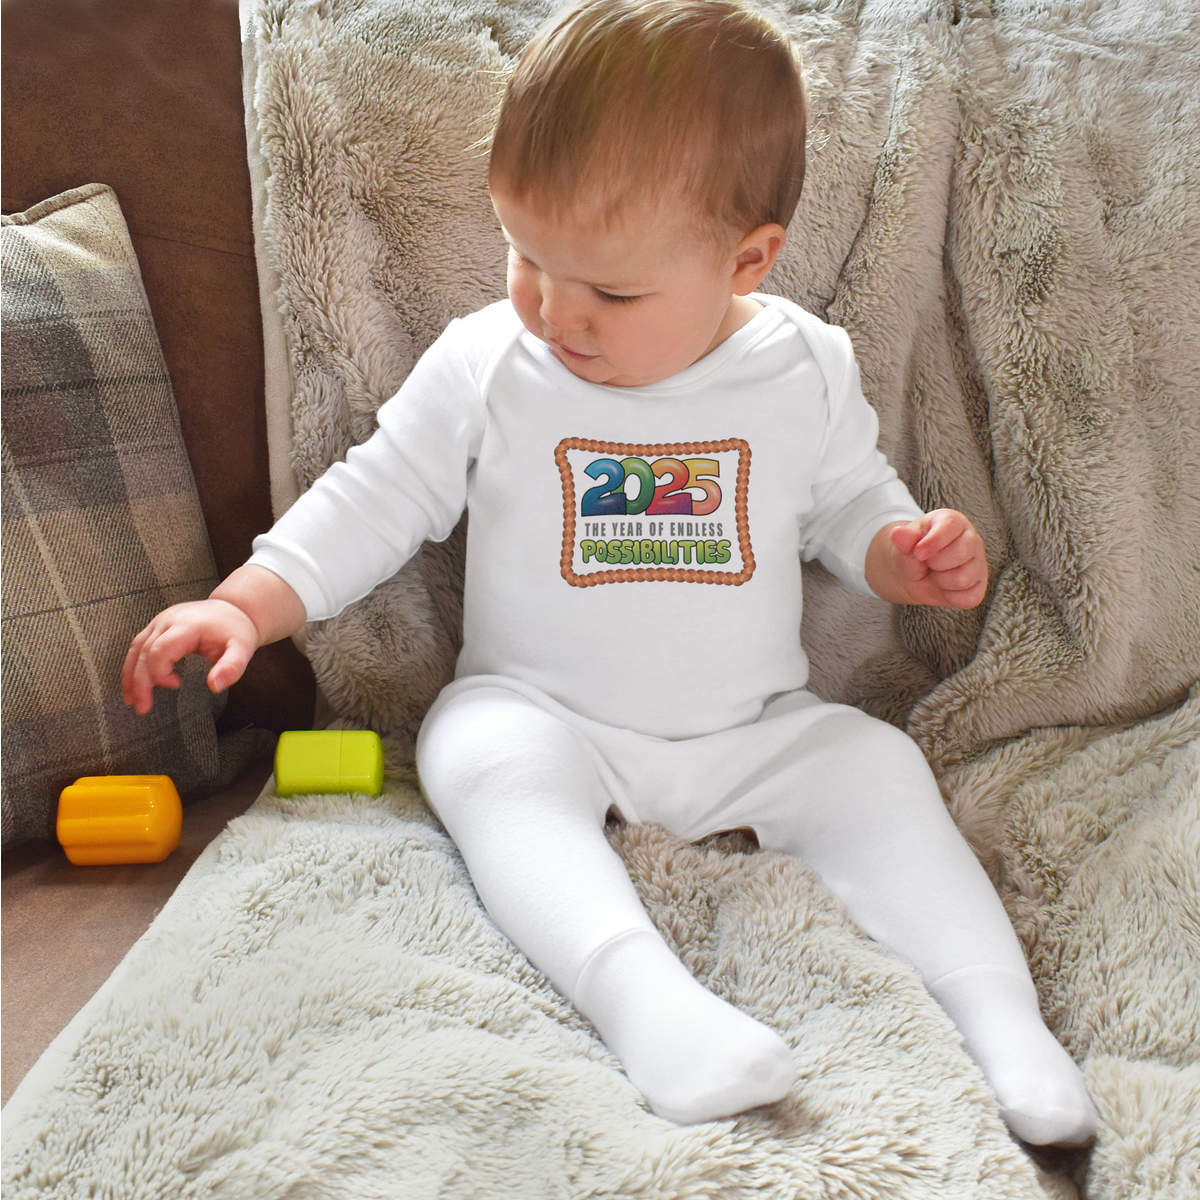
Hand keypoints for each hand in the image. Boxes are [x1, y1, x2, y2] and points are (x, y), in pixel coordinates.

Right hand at [122, 598, 260, 714]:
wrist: (234, 609)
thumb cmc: (236, 631)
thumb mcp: (242, 650)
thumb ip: (231, 668)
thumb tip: (214, 687)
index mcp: (188, 625)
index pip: (160, 650)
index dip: (160, 672)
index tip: (176, 685)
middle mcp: (169, 620)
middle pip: (144, 652)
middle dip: (140, 682)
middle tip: (142, 708)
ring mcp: (161, 621)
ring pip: (136, 648)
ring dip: (130, 676)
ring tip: (131, 701)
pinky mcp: (158, 625)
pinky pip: (138, 645)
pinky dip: (133, 666)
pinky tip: (134, 684)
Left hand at [870, 509, 988, 608]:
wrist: (913, 576)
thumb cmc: (913, 554)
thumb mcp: (904, 545)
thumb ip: (904, 540)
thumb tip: (898, 533)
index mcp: (953, 522)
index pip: (951, 525)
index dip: (933, 541)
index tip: (918, 552)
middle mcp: (971, 539)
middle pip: (960, 553)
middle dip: (935, 563)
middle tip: (928, 563)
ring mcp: (978, 563)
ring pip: (963, 578)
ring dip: (941, 581)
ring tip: (935, 574)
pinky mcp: (979, 585)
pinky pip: (969, 597)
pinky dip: (950, 596)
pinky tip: (944, 587)